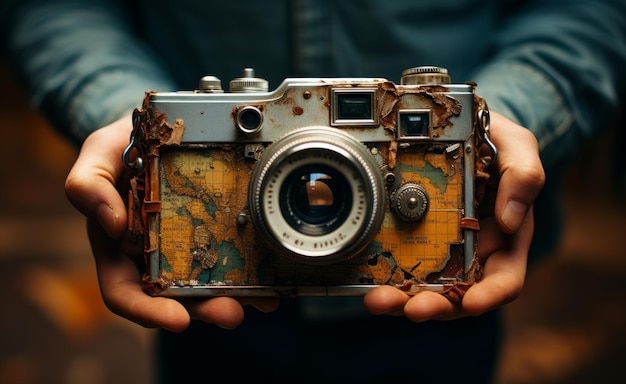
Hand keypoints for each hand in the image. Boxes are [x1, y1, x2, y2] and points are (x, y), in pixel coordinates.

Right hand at [65, 115, 277, 330]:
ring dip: (235, 298)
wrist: (154, 129)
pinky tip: (272, 276)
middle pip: (176, 298)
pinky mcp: (213, 234)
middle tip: (231, 313)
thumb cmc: (119, 148)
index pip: (125, 293)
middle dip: (204, 310)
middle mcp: (152, 257)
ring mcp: (185, 249)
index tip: (178, 320)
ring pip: (209, 285)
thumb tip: (112, 224)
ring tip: (263, 299)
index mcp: (117, 249)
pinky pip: (231, 259)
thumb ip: (88, 186)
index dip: (149, 312)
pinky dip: (252, 272)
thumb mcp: (96, 157)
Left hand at [363, 111, 544, 320]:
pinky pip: (401, 263)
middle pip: (458, 294)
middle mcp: (474, 251)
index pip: (504, 279)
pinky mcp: (413, 239)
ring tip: (378, 300)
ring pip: (425, 286)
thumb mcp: (517, 146)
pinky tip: (366, 280)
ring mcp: (442, 248)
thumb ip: (524, 175)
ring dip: (402, 299)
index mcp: (505, 238)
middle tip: (410, 309)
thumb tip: (511, 220)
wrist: (457, 128)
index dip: (490, 296)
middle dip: (434, 306)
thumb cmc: (494, 140)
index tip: (471, 304)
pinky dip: (385, 275)